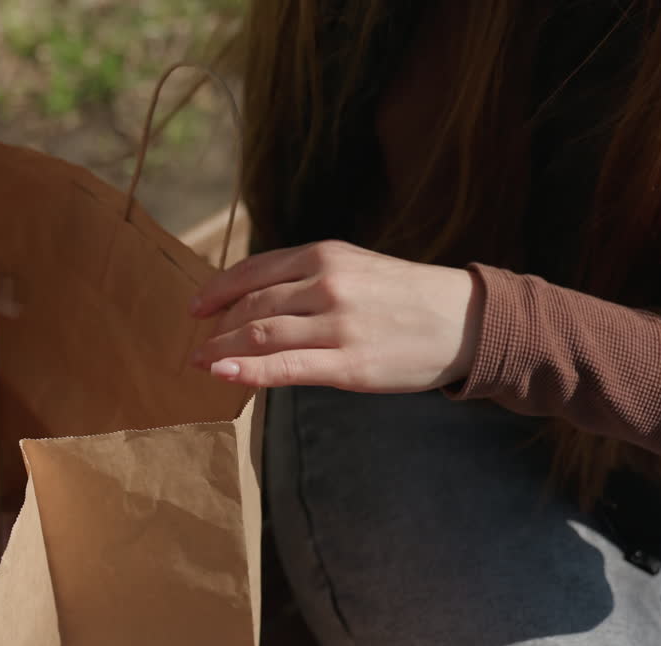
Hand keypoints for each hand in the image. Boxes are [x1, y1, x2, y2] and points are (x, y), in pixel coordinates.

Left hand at [187, 240, 482, 392]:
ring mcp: (337, 324)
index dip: (217, 290)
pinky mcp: (348, 363)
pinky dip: (248, 370)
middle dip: (218, 326)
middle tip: (198, 345)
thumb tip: (256, 299)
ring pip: (261, 334)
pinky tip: (224, 373)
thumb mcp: (356, 267)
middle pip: (252, 305)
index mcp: (325, 255)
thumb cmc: (406, 296)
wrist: (466, 320)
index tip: (195, 308)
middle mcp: (326, 284)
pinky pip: (286, 367)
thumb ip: (309, 276)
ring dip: (223, 349)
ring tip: (202, 362)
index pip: (254, 272)